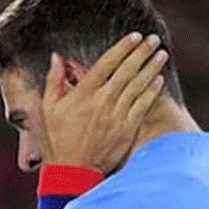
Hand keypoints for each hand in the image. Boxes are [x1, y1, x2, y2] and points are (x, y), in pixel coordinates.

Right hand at [43, 32, 167, 173]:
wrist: (72, 171)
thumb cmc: (58, 140)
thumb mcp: (48, 109)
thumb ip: (54, 81)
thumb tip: (56, 57)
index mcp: (83, 94)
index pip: (107, 63)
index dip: (123, 48)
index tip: (135, 37)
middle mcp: (103, 101)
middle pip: (127, 70)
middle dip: (142, 52)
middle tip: (153, 40)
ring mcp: (117, 116)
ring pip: (138, 86)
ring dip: (151, 68)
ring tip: (160, 54)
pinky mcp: (127, 129)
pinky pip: (142, 105)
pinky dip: (151, 91)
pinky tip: (157, 80)